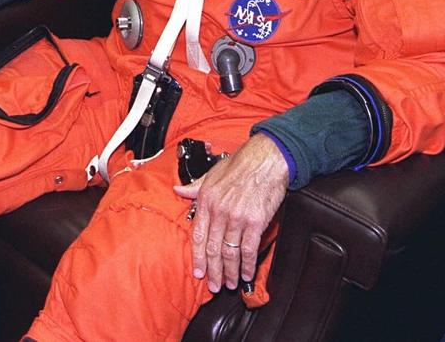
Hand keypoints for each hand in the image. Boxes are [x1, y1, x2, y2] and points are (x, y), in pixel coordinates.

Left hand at [172, 134, 288, 292]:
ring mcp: (237, 218)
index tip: (198, 272)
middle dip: (213, 271)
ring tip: (229, 284)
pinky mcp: (255, 222)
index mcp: (206, 200)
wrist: (266, 159)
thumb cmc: (240, 164)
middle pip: (213, 249)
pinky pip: (248, 249)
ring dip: (229, 272)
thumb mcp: (212, 174)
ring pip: (230, 252)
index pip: (197, 235)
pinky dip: (246, 265)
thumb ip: (196, 187)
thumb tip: (178, 191)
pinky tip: (246, 274)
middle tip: (214, 286)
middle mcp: (219, 211)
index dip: (197, 257)